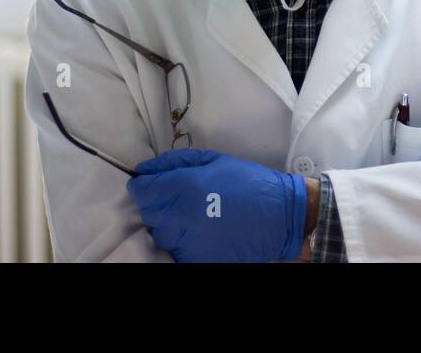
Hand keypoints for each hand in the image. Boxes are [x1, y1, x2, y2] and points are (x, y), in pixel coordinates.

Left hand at [126, 148, 306, 262]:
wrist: (278, 216)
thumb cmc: (247, 182)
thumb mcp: (213, 160)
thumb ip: (174, 162)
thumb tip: (145, 169)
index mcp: (183, 187)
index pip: (142, 190)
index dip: (144, 185)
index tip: (153, 184)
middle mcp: (179, 216)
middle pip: (148, 212)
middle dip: (158, 203)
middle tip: (180, 198)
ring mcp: (186, 242)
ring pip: (159, 233)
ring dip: (169, 224)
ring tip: (192, 216)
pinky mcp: (195, 260)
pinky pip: (175, 250)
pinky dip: (182, 242)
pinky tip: (200, 232)